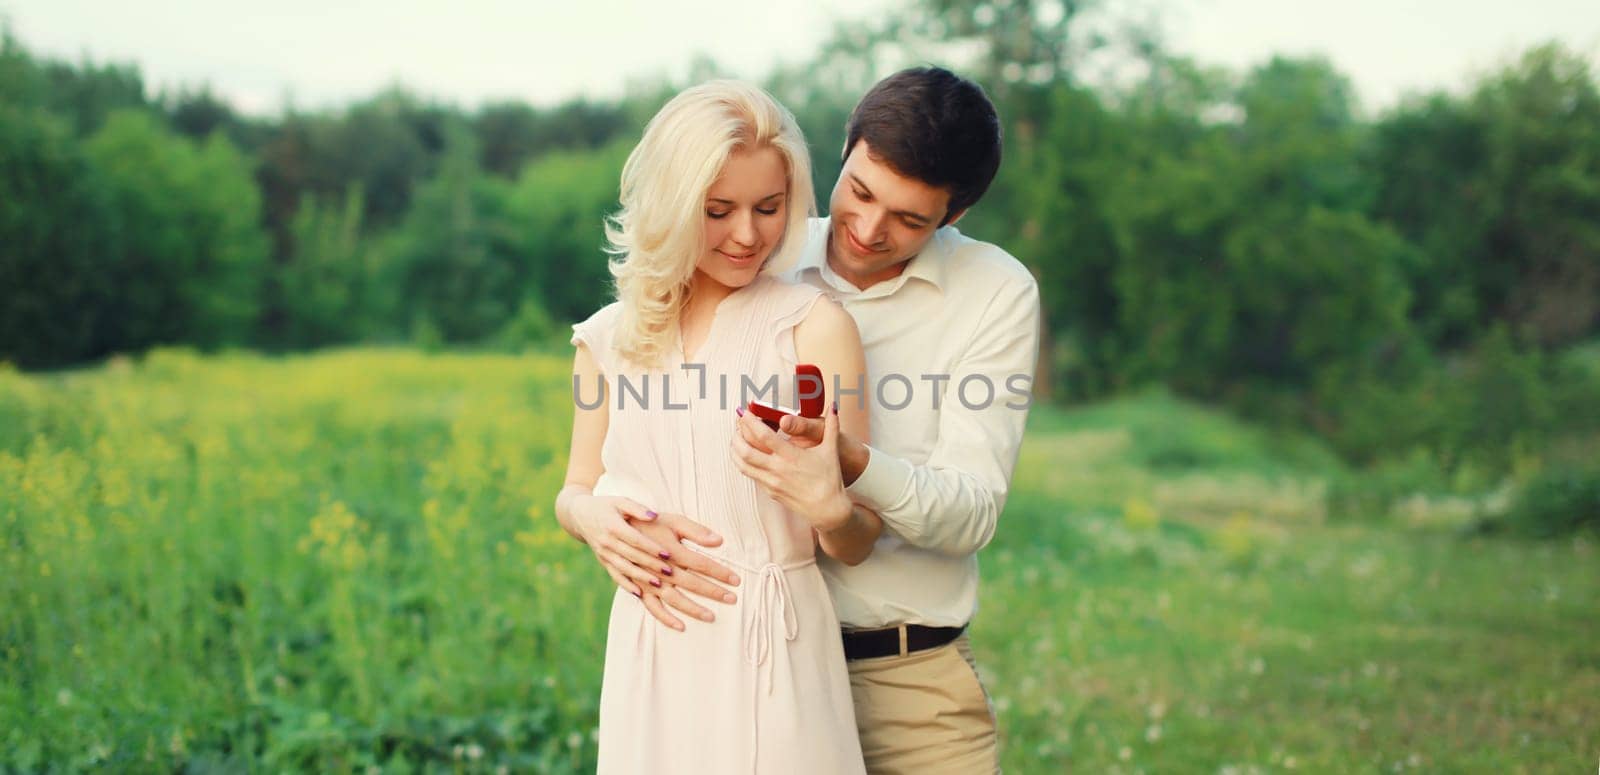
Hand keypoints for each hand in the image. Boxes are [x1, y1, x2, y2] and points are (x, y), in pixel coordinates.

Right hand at [566, 493, 675, 596]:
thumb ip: (637, 508)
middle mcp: (607, 542)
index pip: (635, 540)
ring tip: (658, 585)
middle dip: (651, 565)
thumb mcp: (620, 501)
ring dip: (641, 578)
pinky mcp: (603, 561)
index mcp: (613, 526)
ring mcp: (604, 554)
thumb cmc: (606, 505)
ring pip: (624, 569)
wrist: (579, 515)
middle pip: (632, 556)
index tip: (667, 554)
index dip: (651, 548)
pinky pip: (615, 575)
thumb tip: (654, 516)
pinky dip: (626, 585)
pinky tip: (639, 594)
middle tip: (670, 572)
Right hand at [630, 512, 742, 630]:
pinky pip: (652, 607)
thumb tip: (720, 540)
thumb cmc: (649, 523)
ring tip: (712, 617)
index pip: (702, 564)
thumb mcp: (673, 521)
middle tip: (733, 599)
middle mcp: (662, 569)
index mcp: (672, 551)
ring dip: (693, 609)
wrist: (615, 528)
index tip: (737, 581)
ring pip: (674, 599)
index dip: (720, 572)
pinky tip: (681, 626)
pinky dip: (665, 618)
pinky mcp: (638, 588)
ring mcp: (649, 581)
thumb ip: (696, 531)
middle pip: (692, 583)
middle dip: (713, 592)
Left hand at [731, 405, 852, 531]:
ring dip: (735, 450)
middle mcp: (777, 470)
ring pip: (743, 465)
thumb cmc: (829, 481)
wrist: (827, 510)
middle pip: (745, 451)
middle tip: (737, 424)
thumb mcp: (831, 450)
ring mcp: (771, 482)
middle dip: (736, 435)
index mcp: (790, 457)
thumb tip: (834, 407)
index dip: (749, 422)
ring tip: (736, 438)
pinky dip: (744, 463)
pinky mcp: (769, 491)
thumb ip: (831, 426)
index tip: (744, 413)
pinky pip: (751, 475)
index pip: (763, 436)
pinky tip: (747, 455)